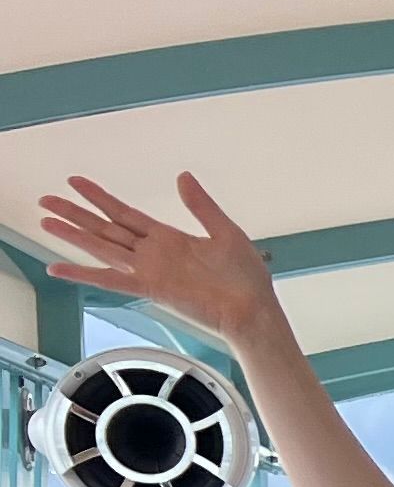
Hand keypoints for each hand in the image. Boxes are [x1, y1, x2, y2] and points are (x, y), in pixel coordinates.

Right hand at [37, 174, 285, 348]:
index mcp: (168, 239)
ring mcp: (149, 271)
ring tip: (46, 221)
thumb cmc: (246, 279)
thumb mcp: (225, 231)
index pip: (125, 214)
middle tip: (46, 200)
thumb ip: (200, 205)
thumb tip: (183, 176)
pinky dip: (84, 273)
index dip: (100, 198)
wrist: (254, 309)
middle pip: (105, 229)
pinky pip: (111, 279)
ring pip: (102, 248)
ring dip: (73, 235)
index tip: (77, 182)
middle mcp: (153, 254)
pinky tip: (59, 267)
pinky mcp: (151, 288)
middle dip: (76, 214)